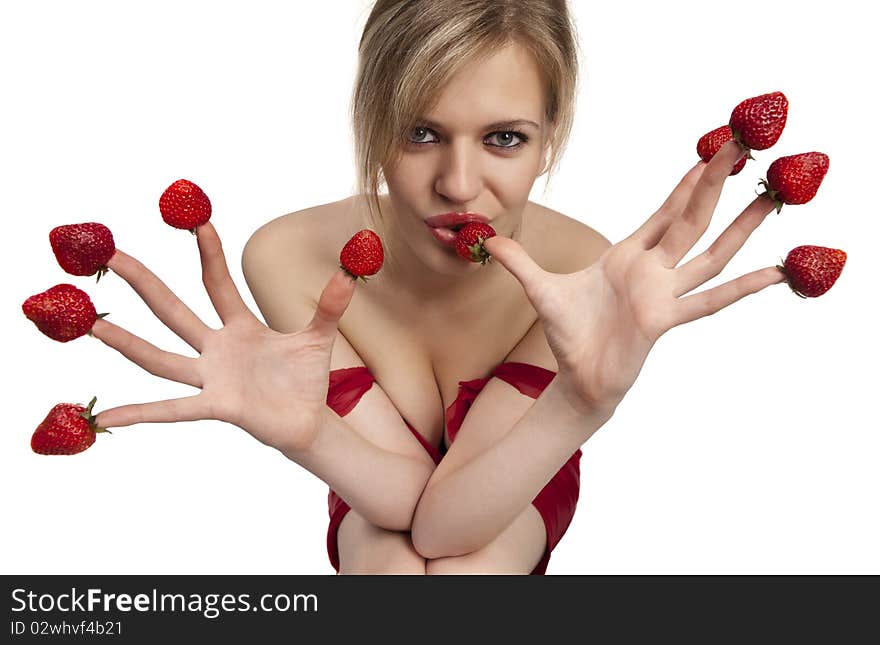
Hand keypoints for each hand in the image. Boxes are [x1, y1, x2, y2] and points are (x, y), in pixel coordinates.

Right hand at [90, 221, 355, 453]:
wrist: (308, 422)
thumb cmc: (306, 379)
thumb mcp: (318, 337)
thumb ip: (329, 306)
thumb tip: (351, 274)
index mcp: (240, 326)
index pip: (217, 283)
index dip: (208, 253)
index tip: (198, 220)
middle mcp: (216, 349)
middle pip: (173, 310)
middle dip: (144, 282)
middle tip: (110, 254)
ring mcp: (212, 378)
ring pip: (160, 358)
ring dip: (125, 342)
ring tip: (89, 323)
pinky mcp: (216, 406)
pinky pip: (172, 410)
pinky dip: (139, 414)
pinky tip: (104, 416)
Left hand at [484, 141, 784, 415]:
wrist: (577, 378)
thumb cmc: (568, 334)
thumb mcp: (539, 289)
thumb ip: (518, 261)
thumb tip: (487, 240)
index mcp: (628, 257)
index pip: (663, 212)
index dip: (685, 183)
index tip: (708, 151)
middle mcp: (652, 271)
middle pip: (691, 219)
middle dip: (714, 182)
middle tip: (741, 147)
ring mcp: (664, 294)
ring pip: (710, 253)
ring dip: (739, 226)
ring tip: (772, 199)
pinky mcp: (665, 319)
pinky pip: (709, 301)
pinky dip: (743, 288)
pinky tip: (774, 274)